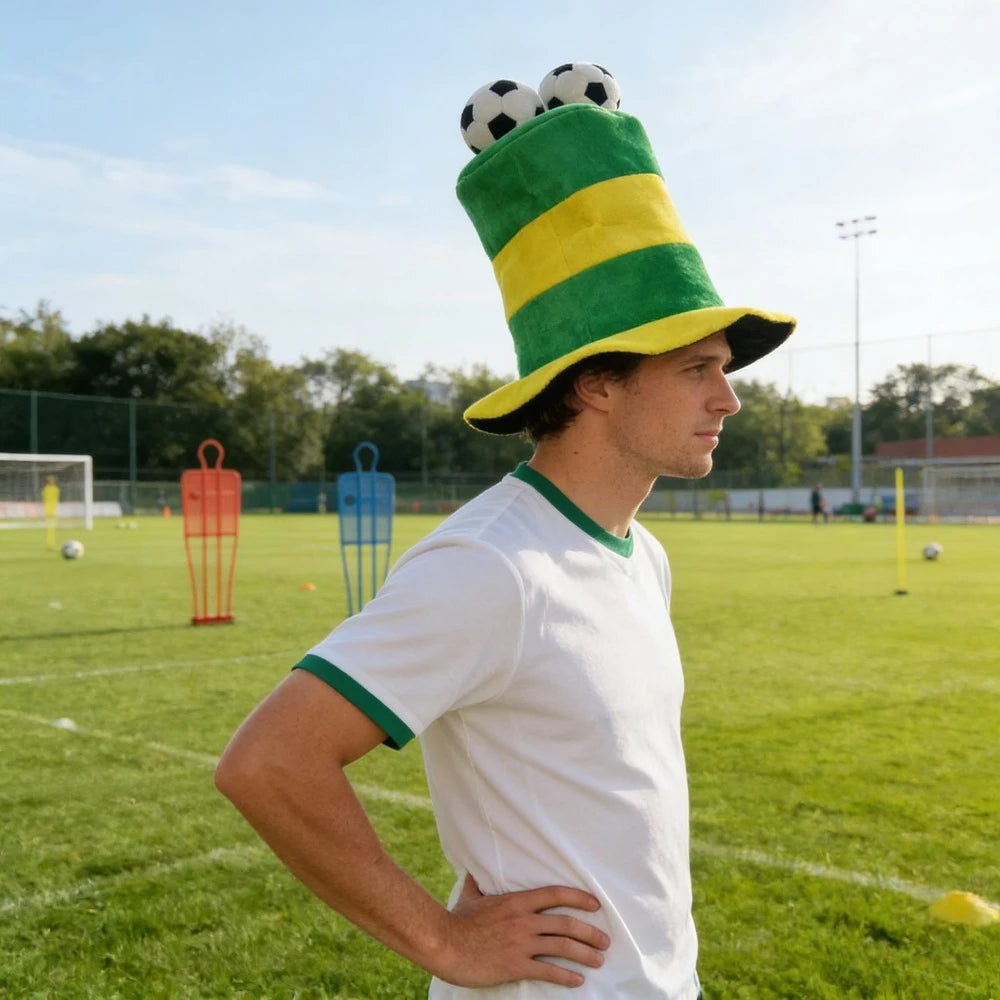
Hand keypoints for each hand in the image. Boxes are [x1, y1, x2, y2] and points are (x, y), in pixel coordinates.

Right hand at [432, 873, 609, 988]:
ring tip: (598, 960)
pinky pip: (547, 970)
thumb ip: (477, 884)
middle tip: (604, 940)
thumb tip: (472, 870)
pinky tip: (577, 980)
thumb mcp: (470, 896)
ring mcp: (521, 943)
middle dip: (589, 932)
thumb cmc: (457, 921)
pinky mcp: (516, 965)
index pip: (555, 894)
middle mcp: (524, 920)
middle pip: (566, 923)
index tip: (596, 905)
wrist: (445, 944)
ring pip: (562, 946)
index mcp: (517, 901)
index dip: (579, 898)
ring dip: (584, 954)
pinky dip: (565, 976)